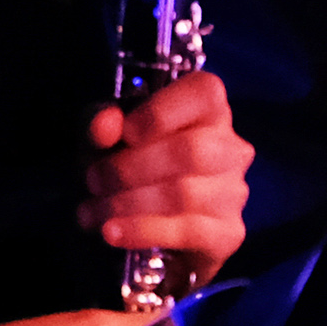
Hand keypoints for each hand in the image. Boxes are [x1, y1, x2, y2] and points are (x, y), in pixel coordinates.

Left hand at [76, 71, 248, 293]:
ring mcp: (233, 191)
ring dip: (127, 203)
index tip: (126, 133)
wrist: (136, 223)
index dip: (162, 111)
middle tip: (94, 180)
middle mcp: (229, 146)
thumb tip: (104, 127)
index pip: (204, 93)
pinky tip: (112, 232)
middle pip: (191, 150)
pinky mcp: (229, 232)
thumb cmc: (124, 163)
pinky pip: (188, 232)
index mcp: (207, 109)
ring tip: (92, 210)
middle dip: (131, 168)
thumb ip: (99, 123)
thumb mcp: (103, 136)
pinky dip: (142, 231)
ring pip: (184, 194)